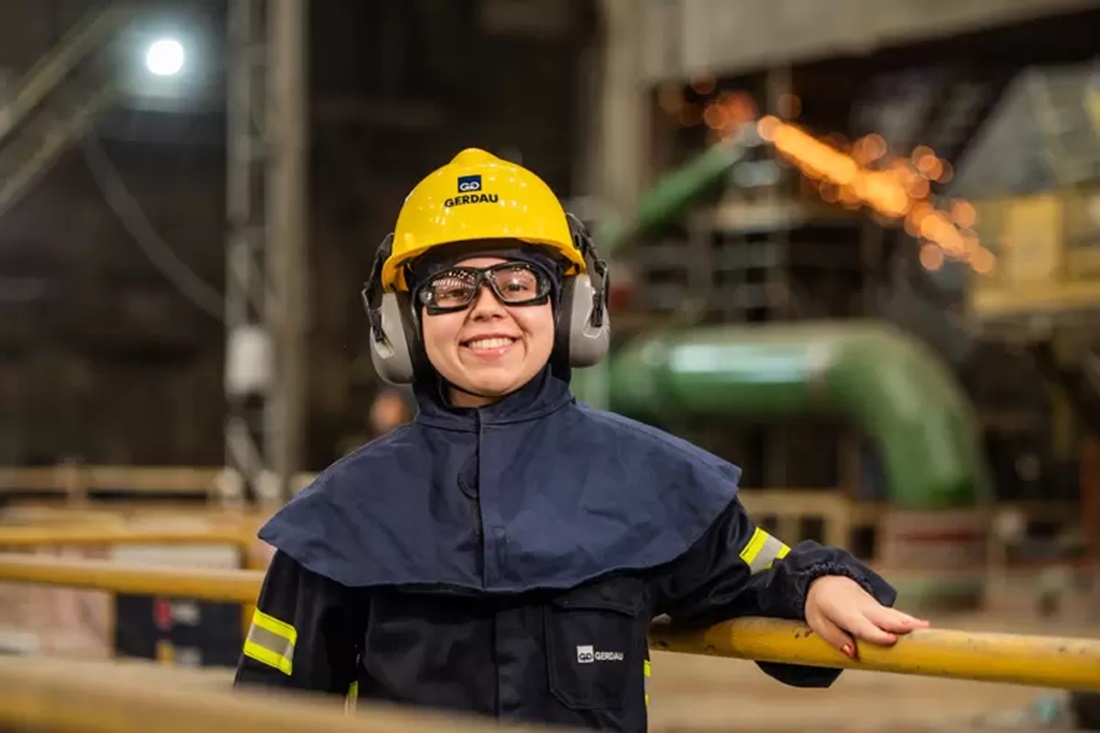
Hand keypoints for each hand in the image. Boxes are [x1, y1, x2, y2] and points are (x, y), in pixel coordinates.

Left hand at [804, 575, 929, 659]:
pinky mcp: (879, 608)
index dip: (877, 634)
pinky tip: (924, 626)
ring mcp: (872, 606)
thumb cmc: (820, 606)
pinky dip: (909, 619)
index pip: (862, 626)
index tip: (891, 640)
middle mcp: (862, 609)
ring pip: (892, 614)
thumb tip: (852, 654)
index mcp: (844, 613)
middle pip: (882, 618)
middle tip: (916, 630)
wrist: (824, 579)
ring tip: (926, 628)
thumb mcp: (817, 623)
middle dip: (899, 625)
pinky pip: (894, 614)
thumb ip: (834, 638)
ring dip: (909, 621)